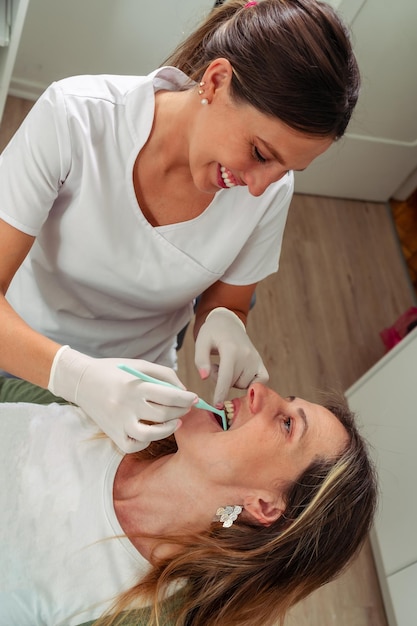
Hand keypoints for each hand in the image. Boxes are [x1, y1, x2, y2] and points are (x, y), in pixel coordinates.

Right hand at [48, 346, 196, 452]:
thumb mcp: (139, 365)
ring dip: (168, 429)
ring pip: (151, 435)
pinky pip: (134, 445)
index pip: (169, 396)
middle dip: (181, 411)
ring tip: (176, 422)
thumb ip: (164, 375)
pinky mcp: (112, 434)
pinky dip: (147, 441)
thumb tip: (184, 391)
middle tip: (187, 408)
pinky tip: (153, 432)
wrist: (81, 381)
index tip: (194, 398)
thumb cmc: (114, 371)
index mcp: (134, 385)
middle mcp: (126, 405)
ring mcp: (118, 422)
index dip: (186, 398)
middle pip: (164, 414)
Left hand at [194, 307, 268, 405]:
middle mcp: (247, 355)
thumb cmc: (212, 333)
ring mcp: (256, 359)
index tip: (217, 406)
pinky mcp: (261, 363)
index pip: (226, 377)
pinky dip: (251, 383)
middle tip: (216, 365)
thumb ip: (200, 360)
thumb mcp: (201, 342)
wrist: (228, 323)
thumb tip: (204, 377)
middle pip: (233, 383)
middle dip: (222, 380)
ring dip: (233, 381)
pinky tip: (241, 374)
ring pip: (244, 385)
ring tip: (227, 366)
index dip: (220, 393)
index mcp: (231, 349)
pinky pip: (260, 382)